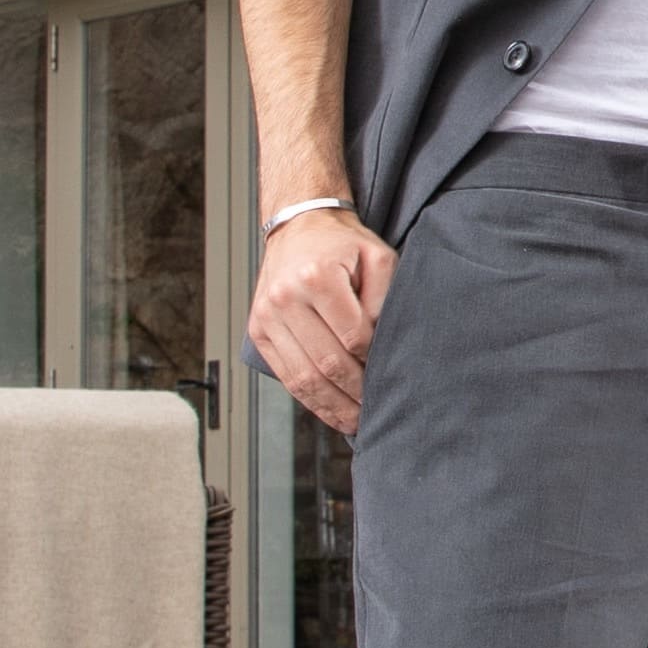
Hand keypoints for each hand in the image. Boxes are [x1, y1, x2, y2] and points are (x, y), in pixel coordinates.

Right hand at [248, 208, 395, 436]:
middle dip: (356, 392)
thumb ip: (384, 299)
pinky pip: (286, 375)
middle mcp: (285, 297)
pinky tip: (332, 411)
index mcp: (316, 276)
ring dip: (333, 406)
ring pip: (303, 377)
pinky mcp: (258, 331)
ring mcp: (267, 317)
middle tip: (379, 409)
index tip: (390, 373)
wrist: (299, 226)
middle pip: (326, 362)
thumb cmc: (342, 244)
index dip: (373, 361)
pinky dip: (309, 399)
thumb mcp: (378, 257)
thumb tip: (382, 346)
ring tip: (357, 422)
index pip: (353, 336)